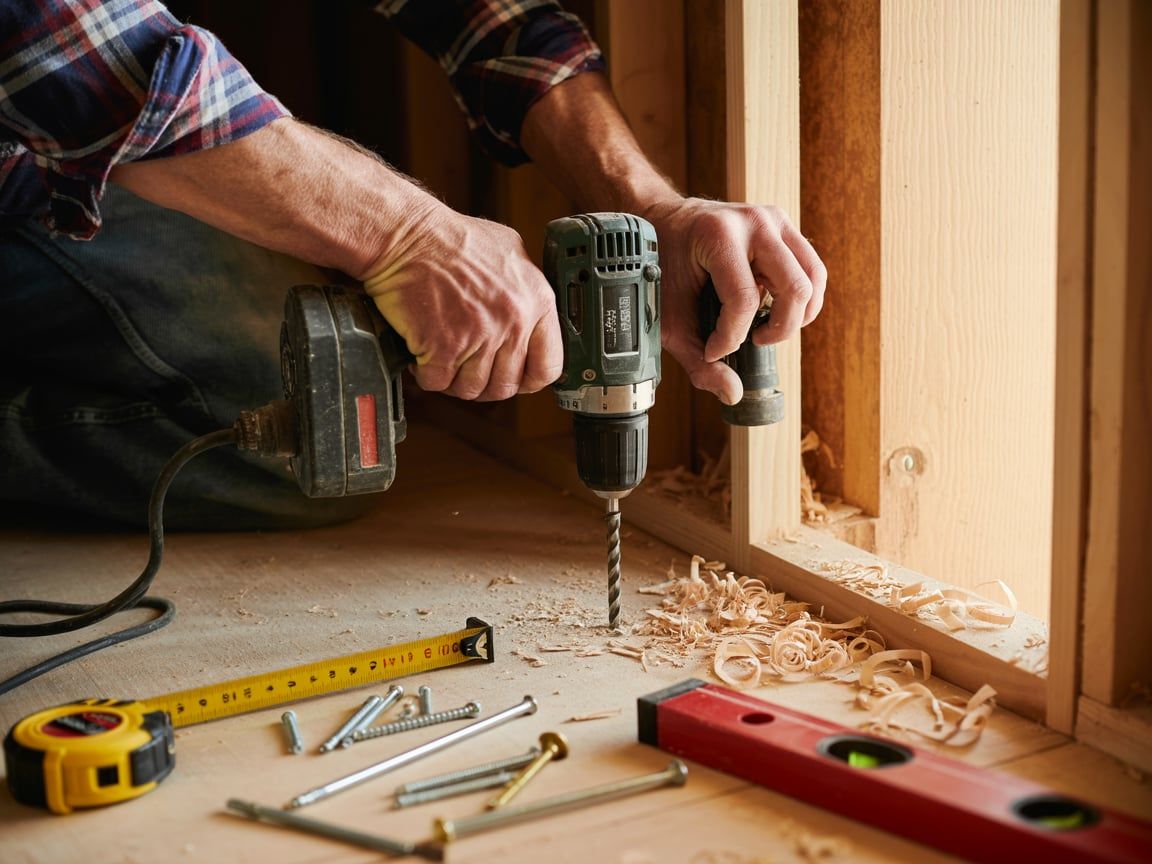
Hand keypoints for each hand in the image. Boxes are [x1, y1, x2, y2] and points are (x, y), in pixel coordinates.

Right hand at [362, 204, 561, 400]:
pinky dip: (426, 373)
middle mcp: (513, 321)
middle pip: (506, 385)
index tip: (516, 378)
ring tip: (443, 357)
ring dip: (454, 380)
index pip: (548, 366)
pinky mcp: (443, 347)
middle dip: (484, 383)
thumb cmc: (451, 239)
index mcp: (537, 301)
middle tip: (467, 367)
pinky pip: (438, 383)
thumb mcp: (509, 253)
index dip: (529, 379)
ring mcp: (480, 336)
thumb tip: (531, 322)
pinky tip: (423, 353)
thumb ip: (525, 292)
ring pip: (471, 389)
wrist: (406, 235)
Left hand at [645, 197, 825, 404]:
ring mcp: (774, 220)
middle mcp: (753, 222)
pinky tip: (772, 308)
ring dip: (797, 314)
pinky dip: (800, 297)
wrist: (660, 219)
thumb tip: (732, 393)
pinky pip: (811, 268)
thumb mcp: (669, 315)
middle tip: (754, 340)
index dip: (731, 337)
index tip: (714, 351)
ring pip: (813, 278)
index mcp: (718, 235)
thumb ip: (696, 359)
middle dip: (778, 328)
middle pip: (795, 288)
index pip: (743, 300)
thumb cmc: (662, 265)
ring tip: (765, 327)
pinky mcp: (784, 226)